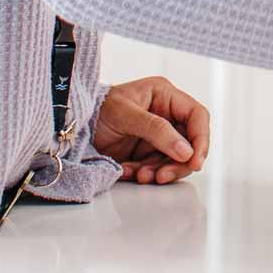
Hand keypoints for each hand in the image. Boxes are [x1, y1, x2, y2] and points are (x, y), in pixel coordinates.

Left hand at [91, 75, 210, 184]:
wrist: (71, 127)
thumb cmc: (96, 109)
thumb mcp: (126, 114)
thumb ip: (157, 130)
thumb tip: (185, 150)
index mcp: (165, 96)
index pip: (196, 116)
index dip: (201, 139)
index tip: (195, 161)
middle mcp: (166, 115)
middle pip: (189, 142)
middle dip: (178, 162)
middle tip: (163, 176)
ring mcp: (157, 135)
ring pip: (174, 159)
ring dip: (160, 171)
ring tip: (141, 176)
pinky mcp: (146, 152)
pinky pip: (156, 167)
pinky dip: (146, 174)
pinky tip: (130, 172)